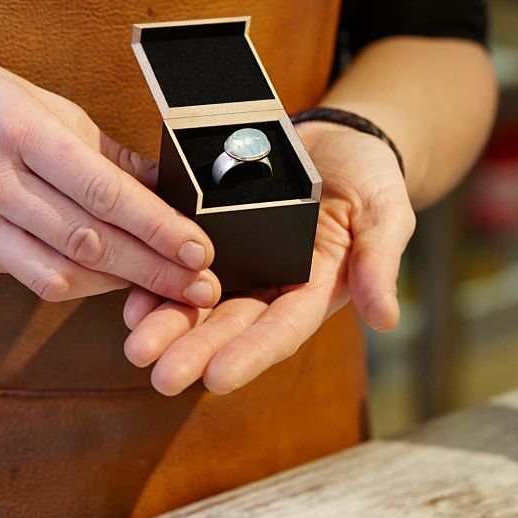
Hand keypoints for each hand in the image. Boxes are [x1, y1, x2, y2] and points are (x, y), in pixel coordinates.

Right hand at [0, 49, 220, 305]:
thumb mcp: (51, 107)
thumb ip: (111, 155)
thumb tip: (170, 188)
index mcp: (19, 131)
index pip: (104, 192)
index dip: (158, 228)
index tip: (199, 249)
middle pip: (88, 241)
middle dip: (154, 269)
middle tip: (202, 286)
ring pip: (59, 273)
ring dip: (122, 285)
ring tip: (169, 287)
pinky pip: (34, 278)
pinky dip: (82, 284)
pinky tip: (117, 279)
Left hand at [123, 121, 414, 394]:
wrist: (339, 139)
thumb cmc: (371, 178)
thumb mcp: (387, 214)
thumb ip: (379, 263)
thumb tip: (386, 319)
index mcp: (317, 287)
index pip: (284, 328)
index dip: (252, 353)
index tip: (217, 379)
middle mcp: (275, 284)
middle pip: (232, 324)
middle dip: (196, 351)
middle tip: (160, 375)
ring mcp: (243, 263)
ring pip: (200, 301)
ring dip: (168, 325)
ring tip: (135, 346)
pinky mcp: (217, 236)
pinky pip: (181, 262)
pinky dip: (156, 281)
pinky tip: (130, 300)